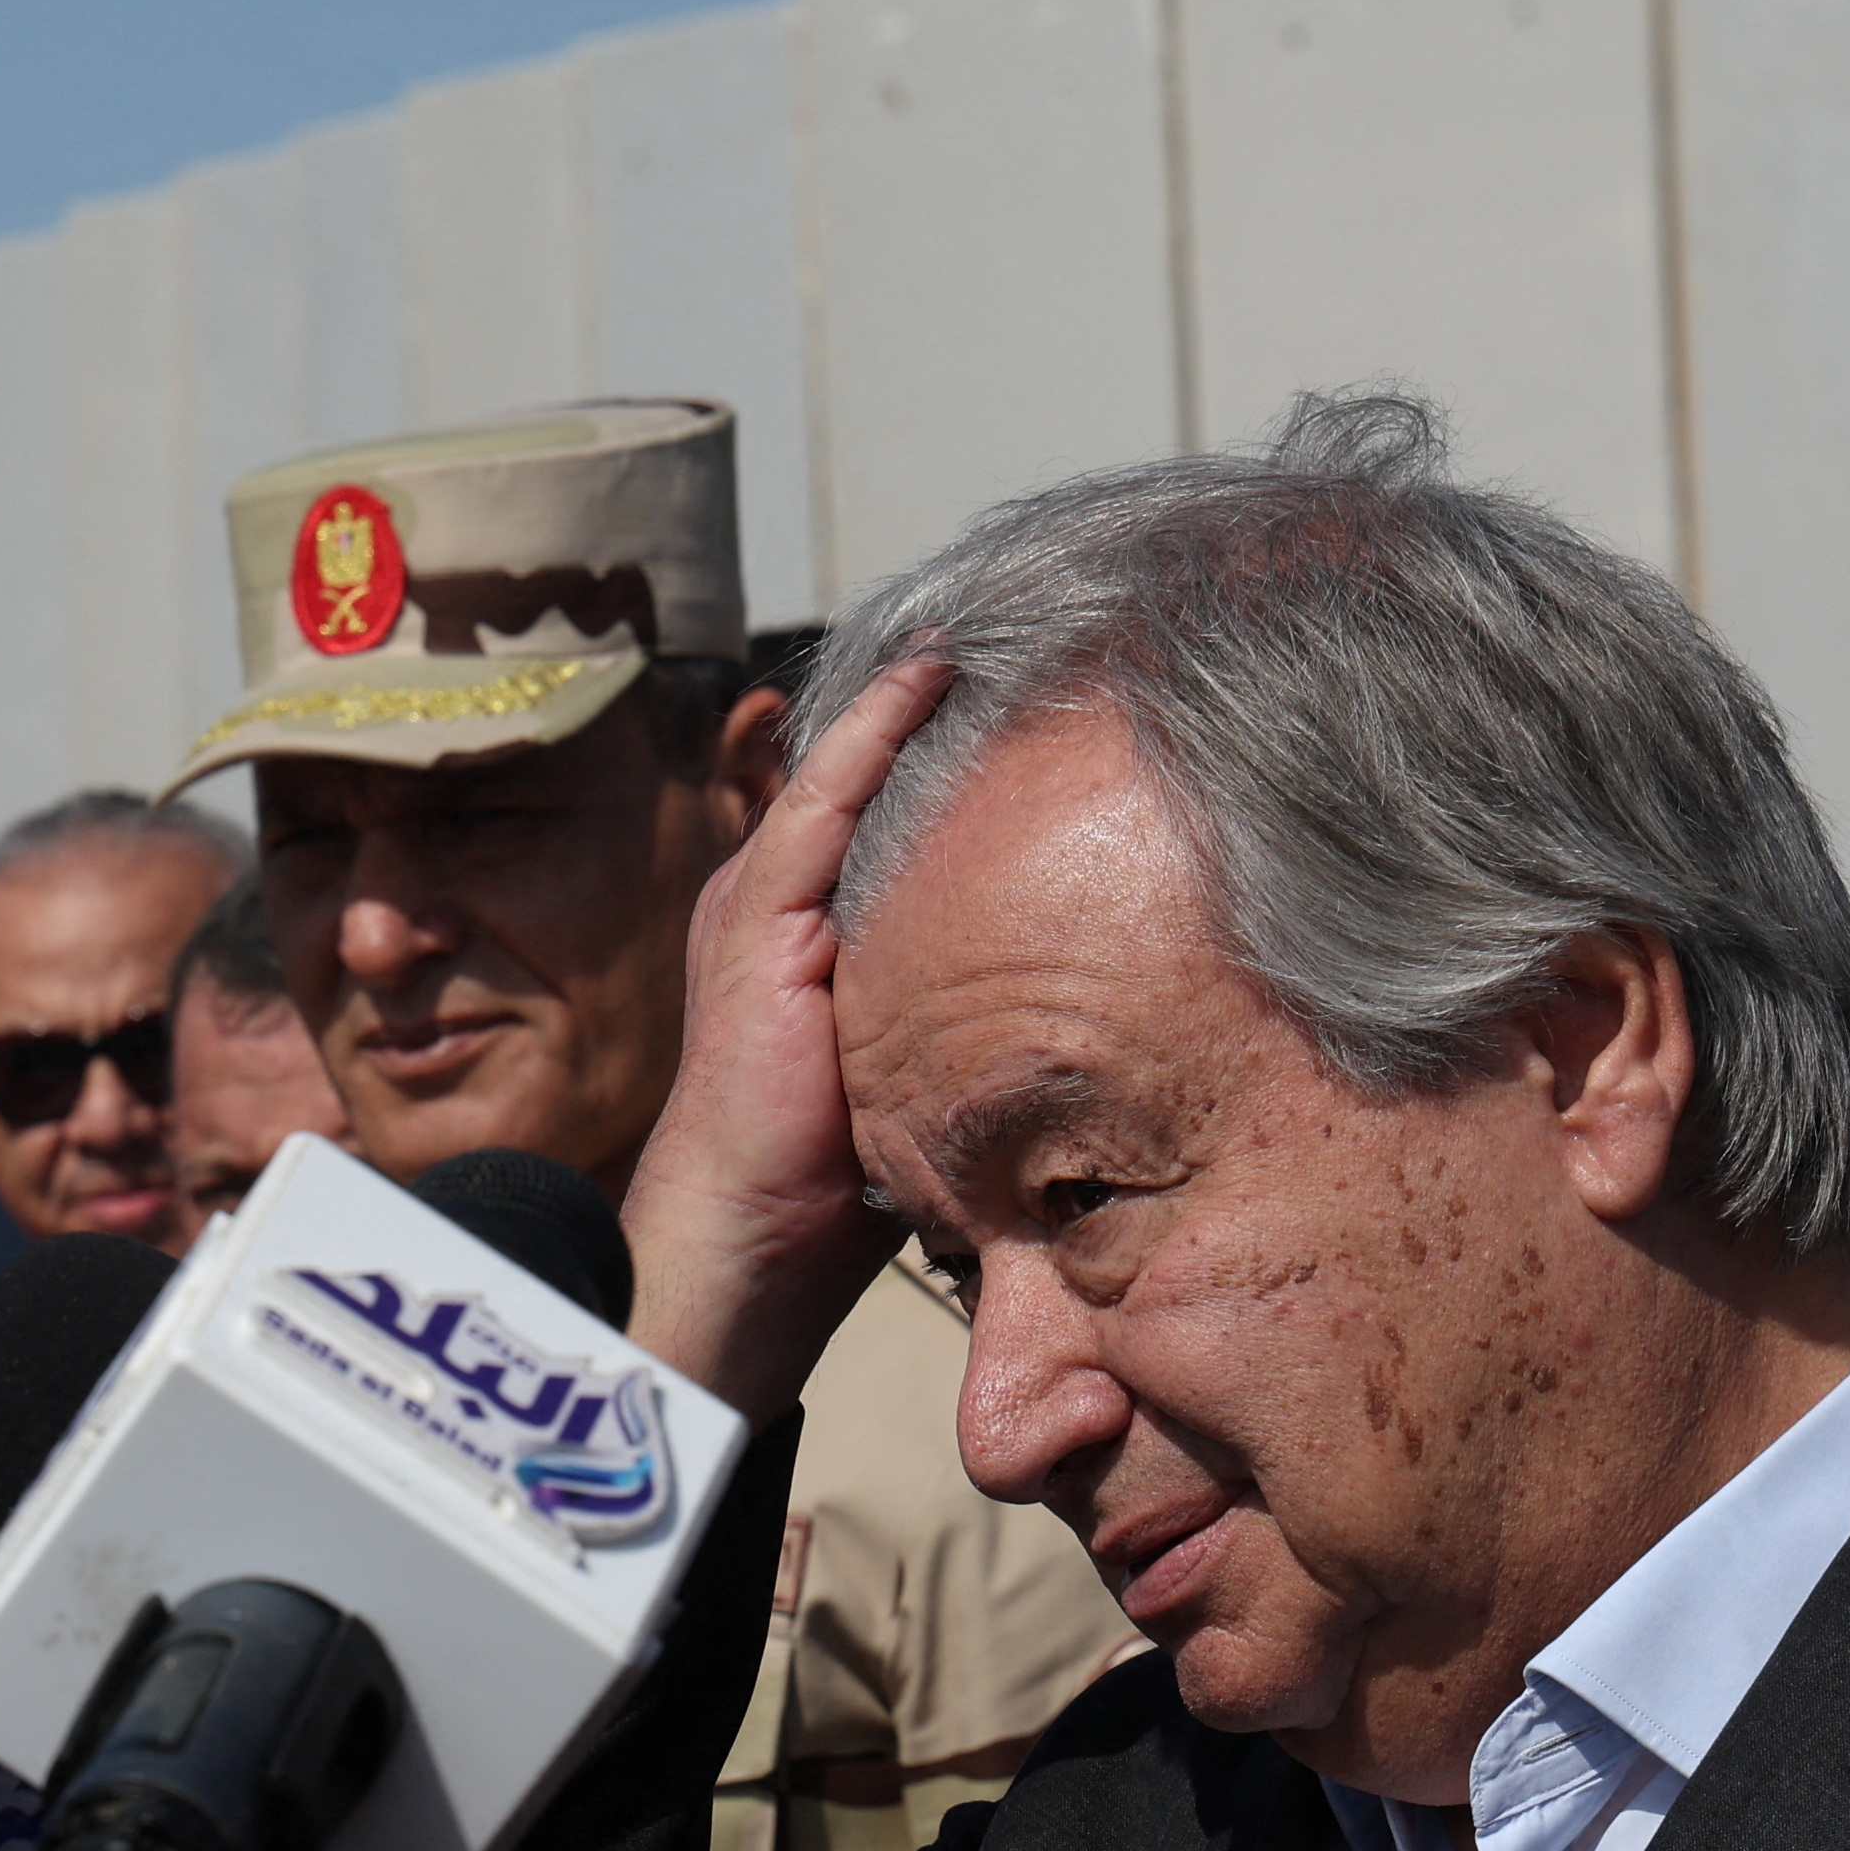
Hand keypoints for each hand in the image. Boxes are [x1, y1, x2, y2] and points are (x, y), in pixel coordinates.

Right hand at [626, 659, 950, 1412]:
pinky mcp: (756, 914)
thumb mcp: (922, 1061)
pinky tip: (930, 677)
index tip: (1021, 675)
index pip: (880, 805)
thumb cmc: (841, 1177)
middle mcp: (778, 894)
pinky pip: (823, 800)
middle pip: (862, 769)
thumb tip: (1093, 981)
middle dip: (930, 696)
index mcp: (813, 925)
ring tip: (979, 619)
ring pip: (844, 766)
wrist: (757, 1234)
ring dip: (907, 691)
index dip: (939, 737)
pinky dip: (875, 731)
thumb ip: (968, 1004)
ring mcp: (758, 898)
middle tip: (1014, 616)